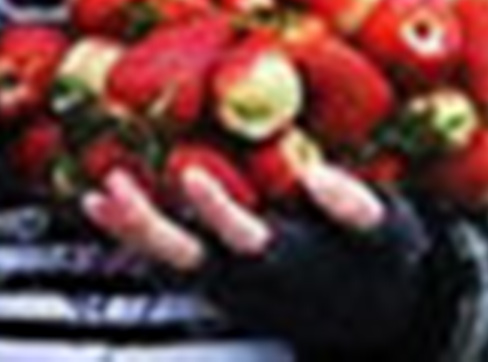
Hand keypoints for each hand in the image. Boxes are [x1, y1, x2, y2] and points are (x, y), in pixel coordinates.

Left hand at [88, 156, 442, 353]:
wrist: (373, 315)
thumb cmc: (382, 260)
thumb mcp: (391, 234)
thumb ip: (356, 208)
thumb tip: (317, 175)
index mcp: (291, 262)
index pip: (244, 239)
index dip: (216, 210)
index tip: (190, 172)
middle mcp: (251, 278)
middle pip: (186, 258)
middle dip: (146, 225)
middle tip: (113, 186)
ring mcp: (230, 284)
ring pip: (168, 263)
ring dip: (129, 231)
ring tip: (96, 197)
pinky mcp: (219, 280)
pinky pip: (166, 261)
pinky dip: (133, 236)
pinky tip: (104, 208)